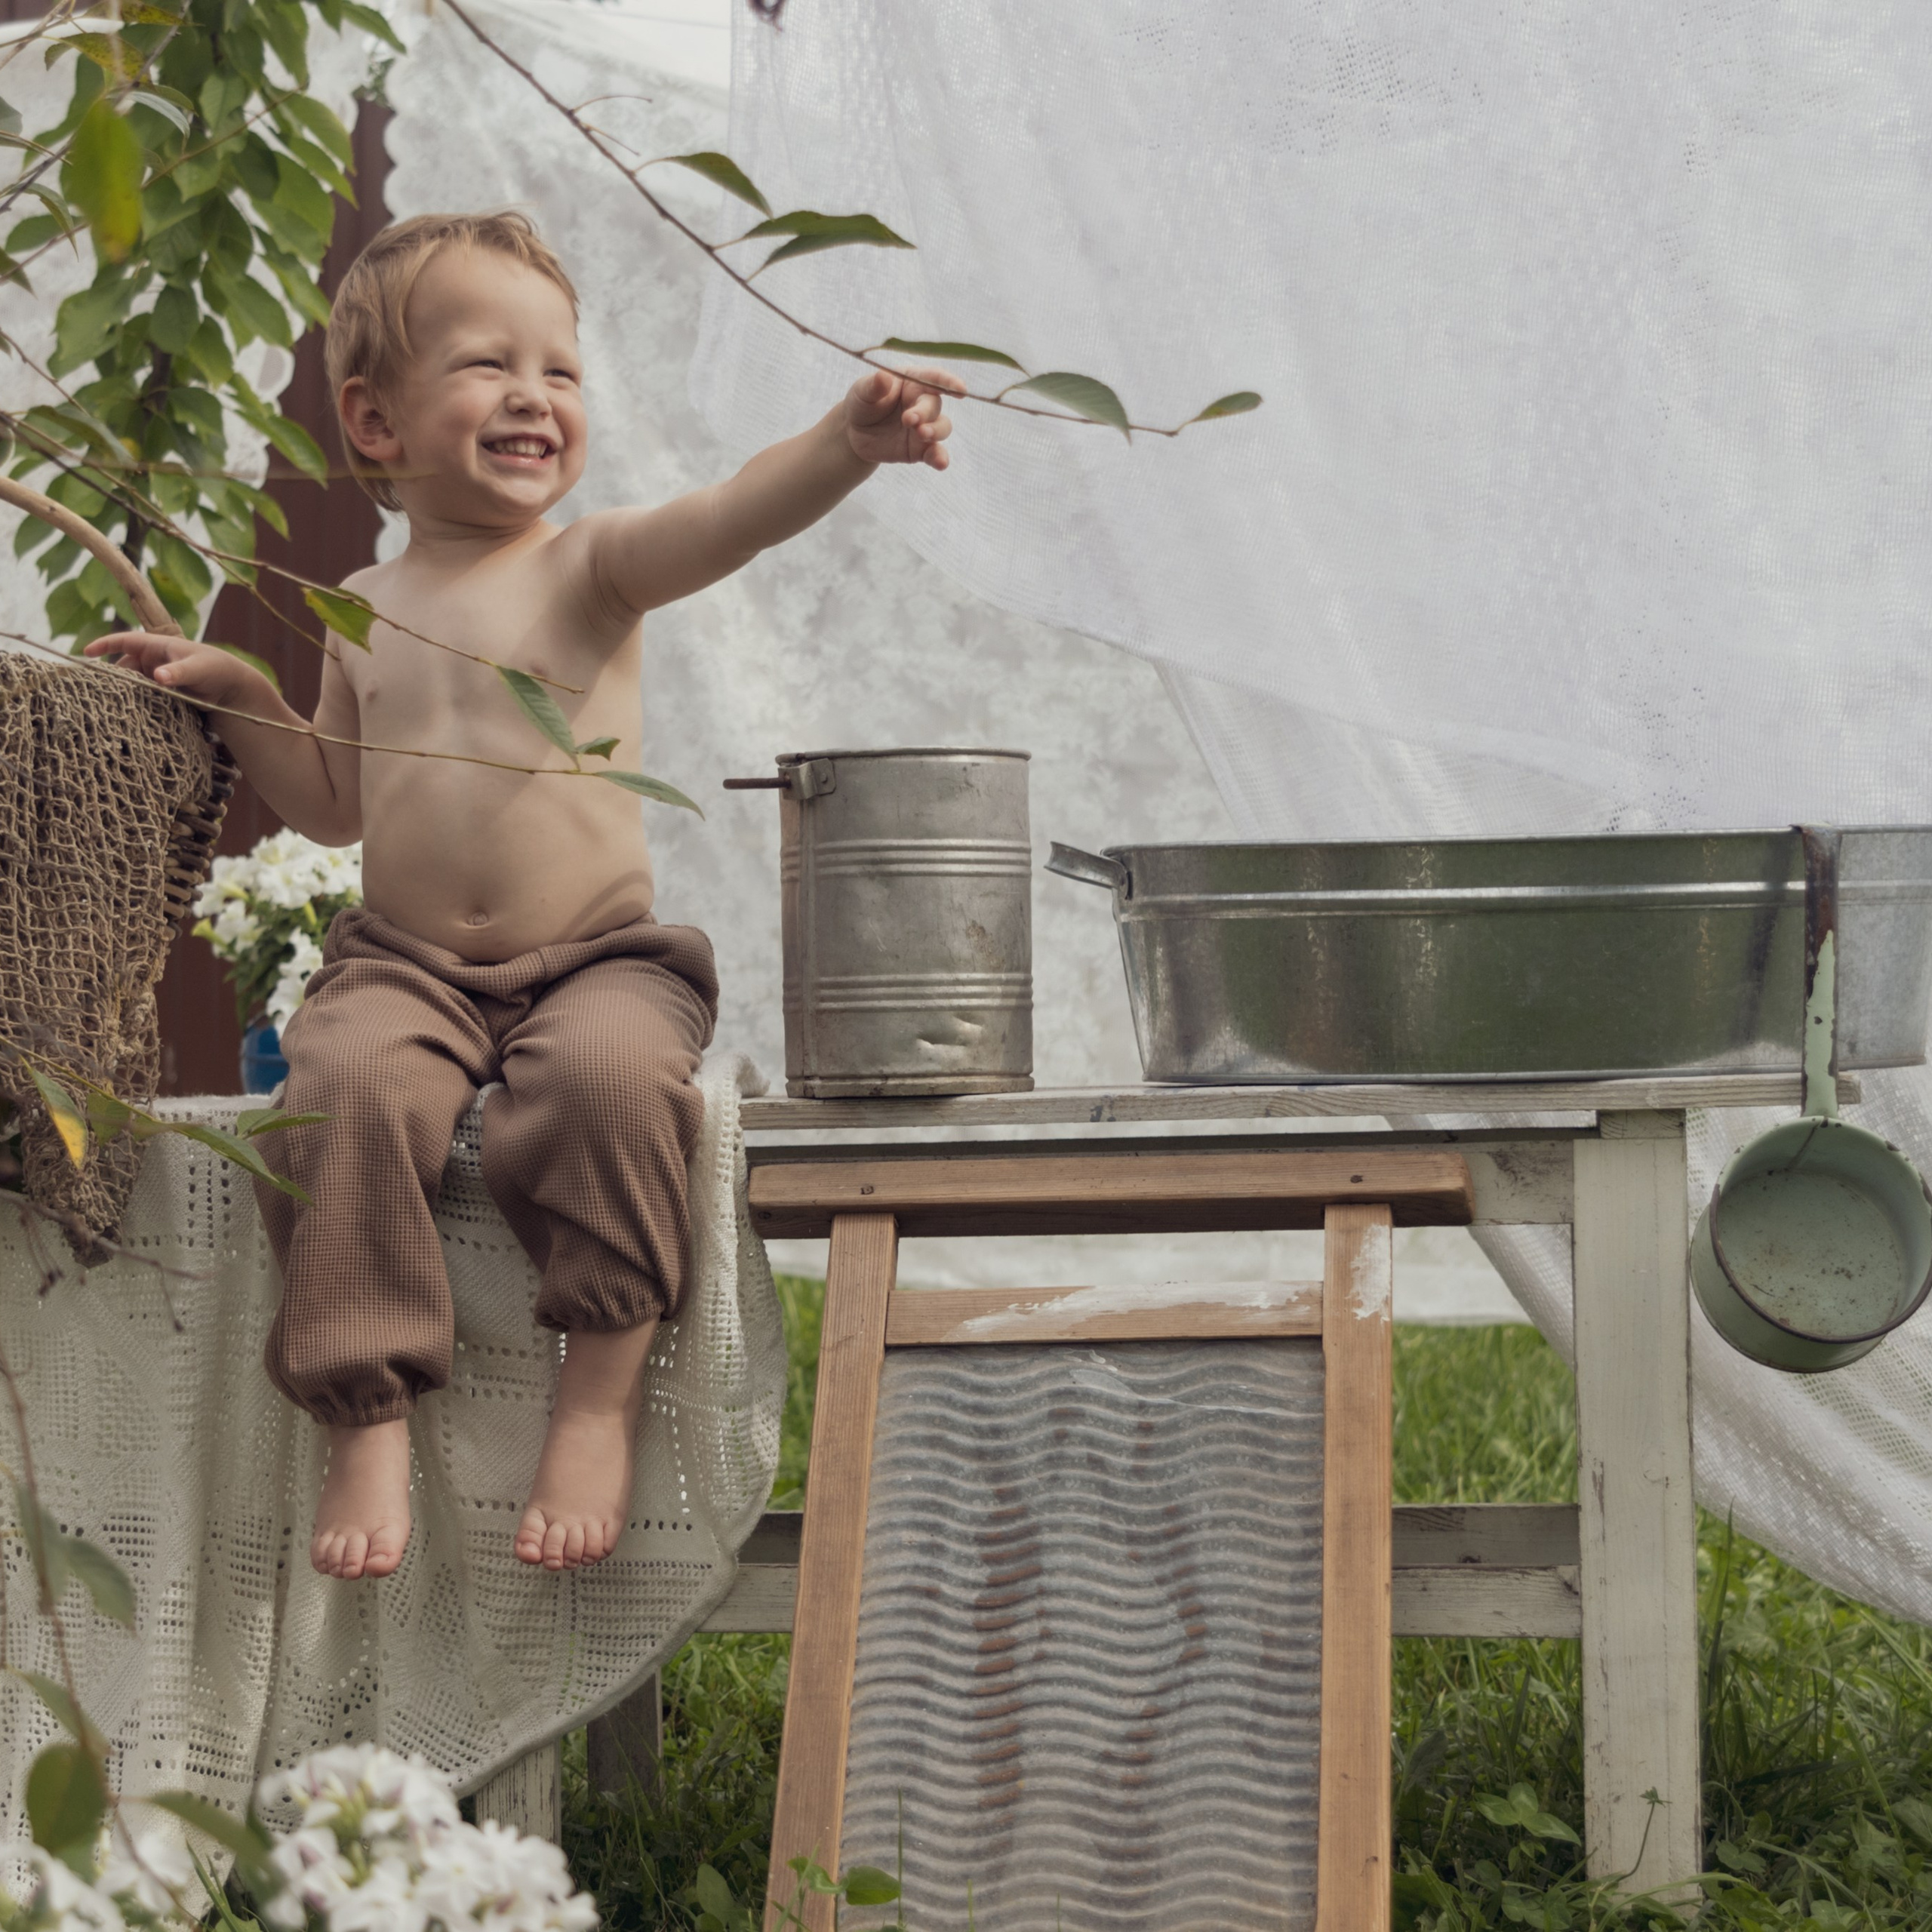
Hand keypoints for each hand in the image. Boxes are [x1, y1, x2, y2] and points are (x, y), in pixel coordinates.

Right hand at [83, 630, 271, 713]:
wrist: (233, 688)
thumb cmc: (217, 670)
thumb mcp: (197, 669)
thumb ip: (179, 672)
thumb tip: (159, 676)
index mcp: (158, 646)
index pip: (125, 641)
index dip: (105, 645)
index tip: (86, 652)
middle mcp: (154, 660)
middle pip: (124, 666)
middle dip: (112, 677)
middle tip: (97, 692)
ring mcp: (157, 677)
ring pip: (133, 683)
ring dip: (125, 693)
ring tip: (112, 706)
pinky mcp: (163, 692)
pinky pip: (144, 696)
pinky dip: (136, 702)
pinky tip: (129, 714)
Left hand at [843, 366, 961, 469]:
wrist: (854, 433)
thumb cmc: (862, 403)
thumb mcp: (862, 391)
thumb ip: (873, 386)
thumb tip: (883, 377)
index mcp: (912, 382)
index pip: (934, 378)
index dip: (949, 382)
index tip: (960, 389)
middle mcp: (923, 403)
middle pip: (935, 405)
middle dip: (926, 413)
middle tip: (908, 420)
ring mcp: (924, 426)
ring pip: (942, 427)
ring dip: (935, 431)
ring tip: (921, 434)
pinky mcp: (921, 449)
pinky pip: (935, 453)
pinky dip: (939, 458)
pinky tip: (941, 463)